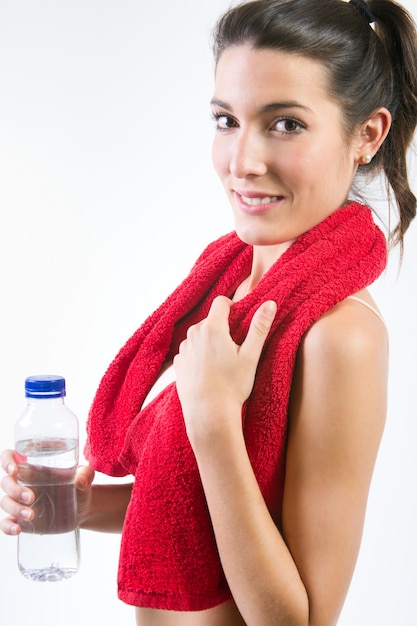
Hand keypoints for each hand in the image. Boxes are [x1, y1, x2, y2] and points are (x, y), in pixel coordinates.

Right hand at [0, 449, 94, 534]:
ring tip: (31, 515)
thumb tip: (80, 482)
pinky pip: (5, 523)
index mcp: (32, 466)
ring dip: (14, 509)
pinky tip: (17, 529)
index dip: (7, 461)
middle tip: (31, 497)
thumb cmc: (79, 484)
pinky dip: (7, 526)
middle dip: (15, 490)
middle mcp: (22, 482)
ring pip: (5, 502)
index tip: (14, 470)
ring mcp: (19, 501)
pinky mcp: (21, 519)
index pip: (9, 457)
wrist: (83, 508)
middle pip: (6, 482)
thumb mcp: (84, 476)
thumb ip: (85, 474)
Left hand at [174, 296, 275, 443]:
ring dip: (210, 343)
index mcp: (212, 328)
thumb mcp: (251, 355)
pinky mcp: (178, 364)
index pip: (221, 302)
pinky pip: (190, 351)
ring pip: (199, 336)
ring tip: (221, 364)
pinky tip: (209, 373)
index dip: (232, 307)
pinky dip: (199, 356)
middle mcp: (193, 334)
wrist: (208, 414)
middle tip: (234, 349)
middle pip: (210, 320)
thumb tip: (269, 304)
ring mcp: (183, 349)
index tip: (239, 321)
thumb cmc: (232, 385)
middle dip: (222, 328)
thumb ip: (259, 327)